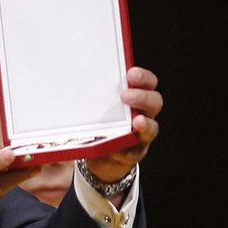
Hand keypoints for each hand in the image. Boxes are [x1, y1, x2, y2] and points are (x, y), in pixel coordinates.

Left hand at [83, 67, 162, 184]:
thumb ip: (95, 92)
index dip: (143, 77)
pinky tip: (117, 148)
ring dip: (144, 124)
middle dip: (142, 97)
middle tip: (125, 96)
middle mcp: (143, 114)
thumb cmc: (100, 123)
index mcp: (136, 97)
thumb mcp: (97, 105)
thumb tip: (72, 74)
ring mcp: (141, 135)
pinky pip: (134, 152)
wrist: (98, 155)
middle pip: (155, 102)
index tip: (130, 73)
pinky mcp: (134, 153)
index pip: (148, 83)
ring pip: (151, 127)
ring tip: (136, 121)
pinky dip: (126, 149)